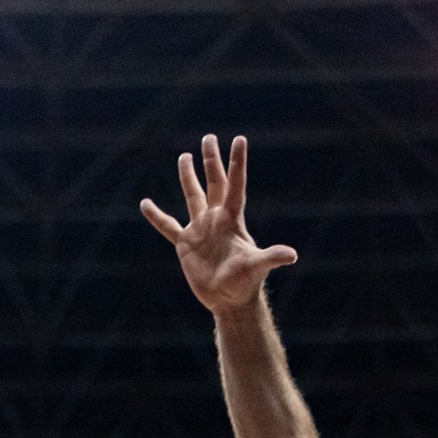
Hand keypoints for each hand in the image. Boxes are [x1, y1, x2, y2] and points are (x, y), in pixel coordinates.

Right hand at [141, 135, 297, 314]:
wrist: (228, 299)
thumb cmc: (245, 283)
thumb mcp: (257, 268)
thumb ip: (271, 258)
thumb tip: (292, 255)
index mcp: (231, 219)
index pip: (235, 185)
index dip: (237, 163)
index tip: (239, 139)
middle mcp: (215, 219)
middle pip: (213, 183)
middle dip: (211, 160)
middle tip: (208, 138)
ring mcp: (200, 230)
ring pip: (192, 197)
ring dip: (188, 177)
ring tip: (184, 156)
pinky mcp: (185, 244)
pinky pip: (167, 226)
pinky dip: (156, 216)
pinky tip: (145, 204)